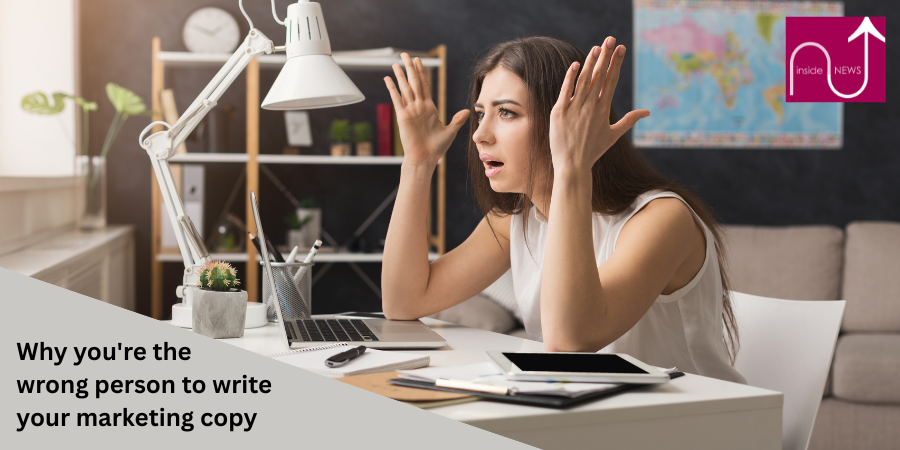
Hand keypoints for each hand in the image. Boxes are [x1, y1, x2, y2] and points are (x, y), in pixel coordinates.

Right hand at [384, 53, 469, 166]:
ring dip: (400, 75)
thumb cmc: (436, 148)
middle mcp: (419, 107)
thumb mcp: (450, 131)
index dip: (422, 72)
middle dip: (410, 68)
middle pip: (414, 82)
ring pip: (405, 88)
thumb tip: (467, 110)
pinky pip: (397, 99)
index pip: (424, 85)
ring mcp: (410, 111)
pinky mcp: (403, 117)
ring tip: (396, 63)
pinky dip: (392, 89)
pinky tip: (388, 79)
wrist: (425, 159)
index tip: (419, 61)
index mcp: (429, 108)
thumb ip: (457, 120)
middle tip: (405, 54)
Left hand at [549, 37, 649, 173]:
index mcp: (603, 110)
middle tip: (610, 39)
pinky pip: (565, 91)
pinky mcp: (559, 112)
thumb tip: (647, 112)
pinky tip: (575, 64)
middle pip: (599, 77)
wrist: (572, 165)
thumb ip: (629, 120)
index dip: (615, 64)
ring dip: (590, 63)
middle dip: (605, 57)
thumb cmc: (593, 151)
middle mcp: (590, 107)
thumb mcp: (613, 135)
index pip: (611, 81)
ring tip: (596, 48)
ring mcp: (574, 108)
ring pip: (583, 81)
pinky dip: (570, 78)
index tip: (620, 49)